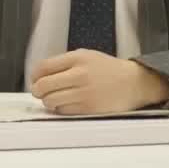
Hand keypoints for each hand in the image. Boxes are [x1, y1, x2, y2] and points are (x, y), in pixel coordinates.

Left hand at [31, 51, 168, 115]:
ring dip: (49, 101)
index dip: (34, 76)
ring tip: (55, 99)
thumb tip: (39, 75)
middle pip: (43, 86)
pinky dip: (61, 109)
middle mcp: (79, 74)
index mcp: (77, 58)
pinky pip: (63, 111)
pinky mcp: (89, 108)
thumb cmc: (108, 70)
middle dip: (37, 90)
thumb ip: (64, 63)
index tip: (35, 80)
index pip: (43, 67)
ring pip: (51, 101)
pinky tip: (68, 104)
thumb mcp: (86, 56)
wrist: (134, 83)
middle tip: (40, 92)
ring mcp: (84, 92)